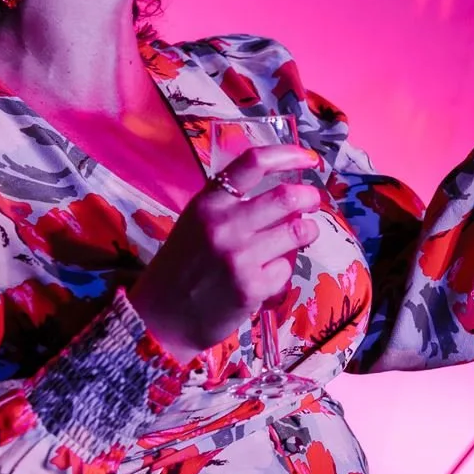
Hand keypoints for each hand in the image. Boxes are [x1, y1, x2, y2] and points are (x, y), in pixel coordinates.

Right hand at [128, 144, 324, 357]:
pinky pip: (286, 268)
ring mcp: (239, 256)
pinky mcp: (252, 287)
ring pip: (297, 230)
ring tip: (301, 236)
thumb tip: (287, 199)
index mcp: (208, 202)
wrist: (160, 318)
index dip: (288, 155)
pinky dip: (283, 270)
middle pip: (286, 196)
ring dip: (307, 231)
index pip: (253, 162)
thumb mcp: (198, 224)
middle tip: (313, 202)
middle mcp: (223, 223)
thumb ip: (234, 207)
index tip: (310, 158)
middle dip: (310, 197)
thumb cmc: (183, 268)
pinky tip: (267, 277)